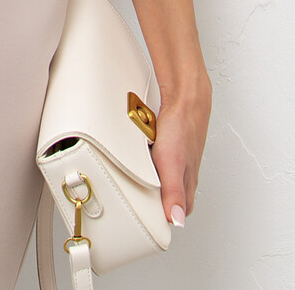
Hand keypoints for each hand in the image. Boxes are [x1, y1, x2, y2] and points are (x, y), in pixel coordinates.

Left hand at [150, 69, 211, 226]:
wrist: (185, 100)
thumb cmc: (182, 129)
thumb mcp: (173, 165)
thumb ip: (174, 193)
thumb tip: (177, 221)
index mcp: (187, 188)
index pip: (174, 215)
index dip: (159, 219)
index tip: (142, 221)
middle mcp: (184, 177)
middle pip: (167, 198)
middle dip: (152, 200)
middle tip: (135, 201)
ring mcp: (178, 162)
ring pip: (163, 179)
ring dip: (149, 180)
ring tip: (136, 179)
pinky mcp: (170, 149)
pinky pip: (158, 162)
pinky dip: (149, 162)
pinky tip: (143, 157)